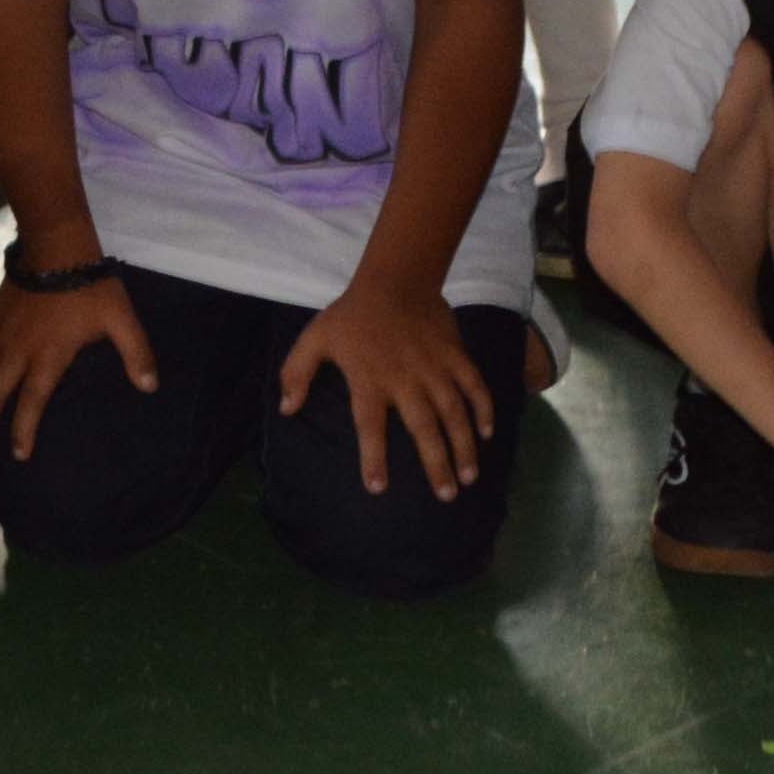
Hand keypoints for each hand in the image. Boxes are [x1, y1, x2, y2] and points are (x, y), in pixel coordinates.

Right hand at [0, 268, 159, 461]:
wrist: (55, 246)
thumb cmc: (88, 285)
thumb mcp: (120, 319)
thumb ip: (136, 353)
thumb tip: (150, 387)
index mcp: (47, 356)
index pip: (31, 402)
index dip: (23, 430)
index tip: (19, 455)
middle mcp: (17, 351)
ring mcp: (1, 334)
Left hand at [284, 283, 494, 499]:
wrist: (395, 277)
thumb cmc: (352, 314)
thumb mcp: (315, 338)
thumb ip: (296, 373)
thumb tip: (286, 409)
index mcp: (369, 379)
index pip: (370, 426)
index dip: (372, 457)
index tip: (377, 488)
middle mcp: (405, 379)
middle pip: (423, 428)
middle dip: (437, 464)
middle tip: (446, 496)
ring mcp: (434, 367)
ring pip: (454, 413)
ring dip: (464, 445)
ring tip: (469, 476)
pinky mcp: (455, 355)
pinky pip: (474, 385)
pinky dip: (483, 408)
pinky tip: (487, 432)